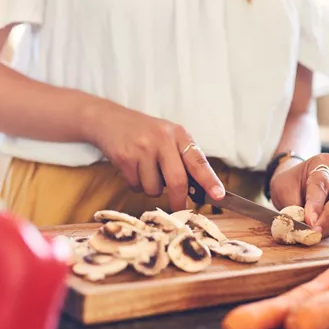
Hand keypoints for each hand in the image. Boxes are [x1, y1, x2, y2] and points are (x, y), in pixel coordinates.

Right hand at [92, 103, 224, 210]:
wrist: (110, 120)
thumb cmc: (145, 133)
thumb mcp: (169, 137)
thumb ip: (184, 159)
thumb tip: (199, 190)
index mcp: (179, 134)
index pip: (198, 161)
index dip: (209, 180)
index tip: (219, 195)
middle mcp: (162, 139)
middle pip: (177, 181)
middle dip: (178, 200)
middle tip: (179, 208)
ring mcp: (143, 148)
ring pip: (154, 189)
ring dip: (152, 189)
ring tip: (146, 172)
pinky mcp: (125, 158)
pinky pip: (136, 186)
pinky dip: (136, 184)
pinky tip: (133, 169)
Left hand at [269, 153, 328, 235]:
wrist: (297, 182)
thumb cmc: (291, 182)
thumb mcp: (284, 189)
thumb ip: (293, 207)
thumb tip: (303, 228)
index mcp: (323, 162)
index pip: (322, 183)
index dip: (315, 204)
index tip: (309, 220)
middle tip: (315, 229)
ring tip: (314, 232)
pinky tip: (319, 230)